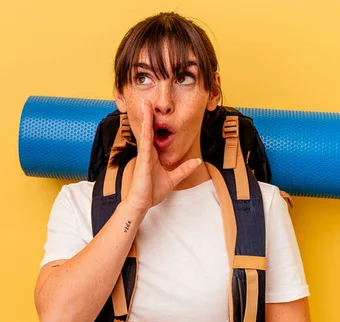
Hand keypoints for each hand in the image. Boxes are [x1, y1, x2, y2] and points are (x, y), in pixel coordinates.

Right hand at [124, 98, 201, 212]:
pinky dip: (145, 131)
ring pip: (145, 132)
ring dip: (145, 117)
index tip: (154, 108)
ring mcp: (144, 155)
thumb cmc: (151, 192)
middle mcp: (147, 152)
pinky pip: (145, 143)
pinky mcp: (142, 160)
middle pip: (147, 129)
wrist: (142, 204)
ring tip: (144, 103)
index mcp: (152, 154)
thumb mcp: (173, 178)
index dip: (154, 121)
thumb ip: (184, 169)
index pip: (153, 134)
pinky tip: (145, 121)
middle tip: (146, 99)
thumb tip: (197, 162)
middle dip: (147, 114)